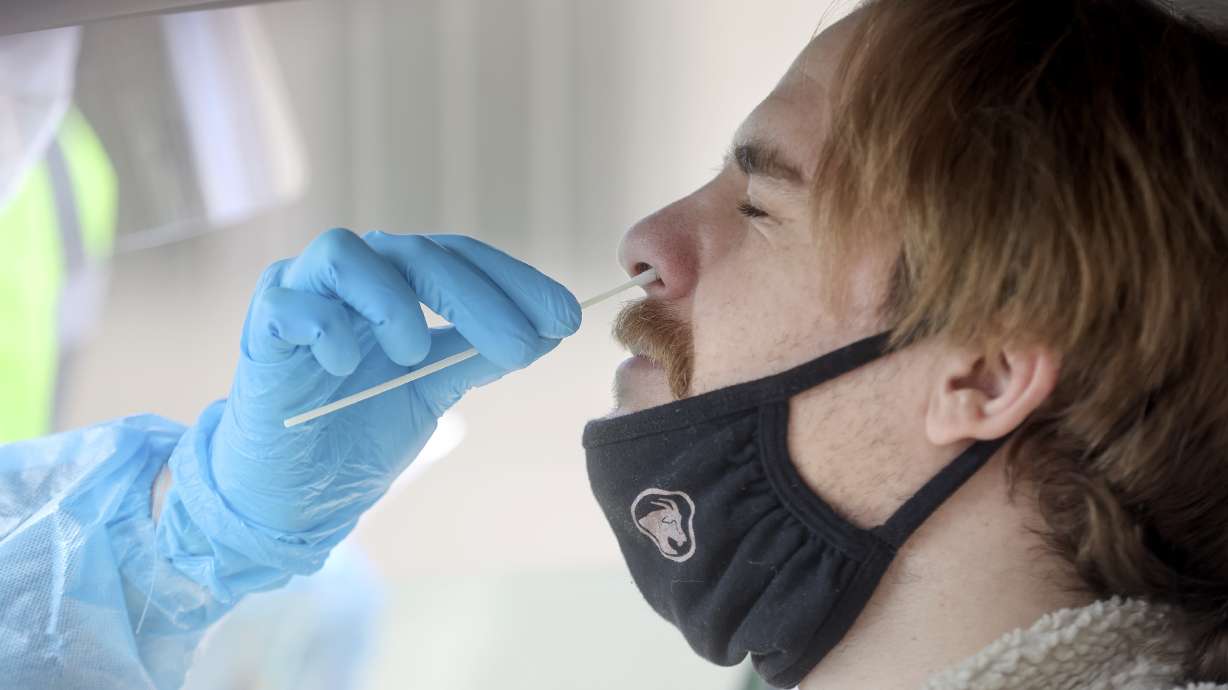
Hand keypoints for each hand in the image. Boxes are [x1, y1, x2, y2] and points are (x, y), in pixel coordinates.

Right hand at [208, 229, 580, 538]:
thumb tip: (547, 331)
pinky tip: (348, 364)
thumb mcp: (432, 390)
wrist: (292, 494)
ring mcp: (301, 295)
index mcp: (395, 283)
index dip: (515, 281)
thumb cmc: (357, 432)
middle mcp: (351, 277)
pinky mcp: (262, 329)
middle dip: (481, 299)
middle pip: (418, 255)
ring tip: (413, 355)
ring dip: (395, 302)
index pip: (460, 259)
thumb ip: (478, 354)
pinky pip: (291, 303)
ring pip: (347, 254)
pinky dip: (327, 327)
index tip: (566, 318)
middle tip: (525, 347)